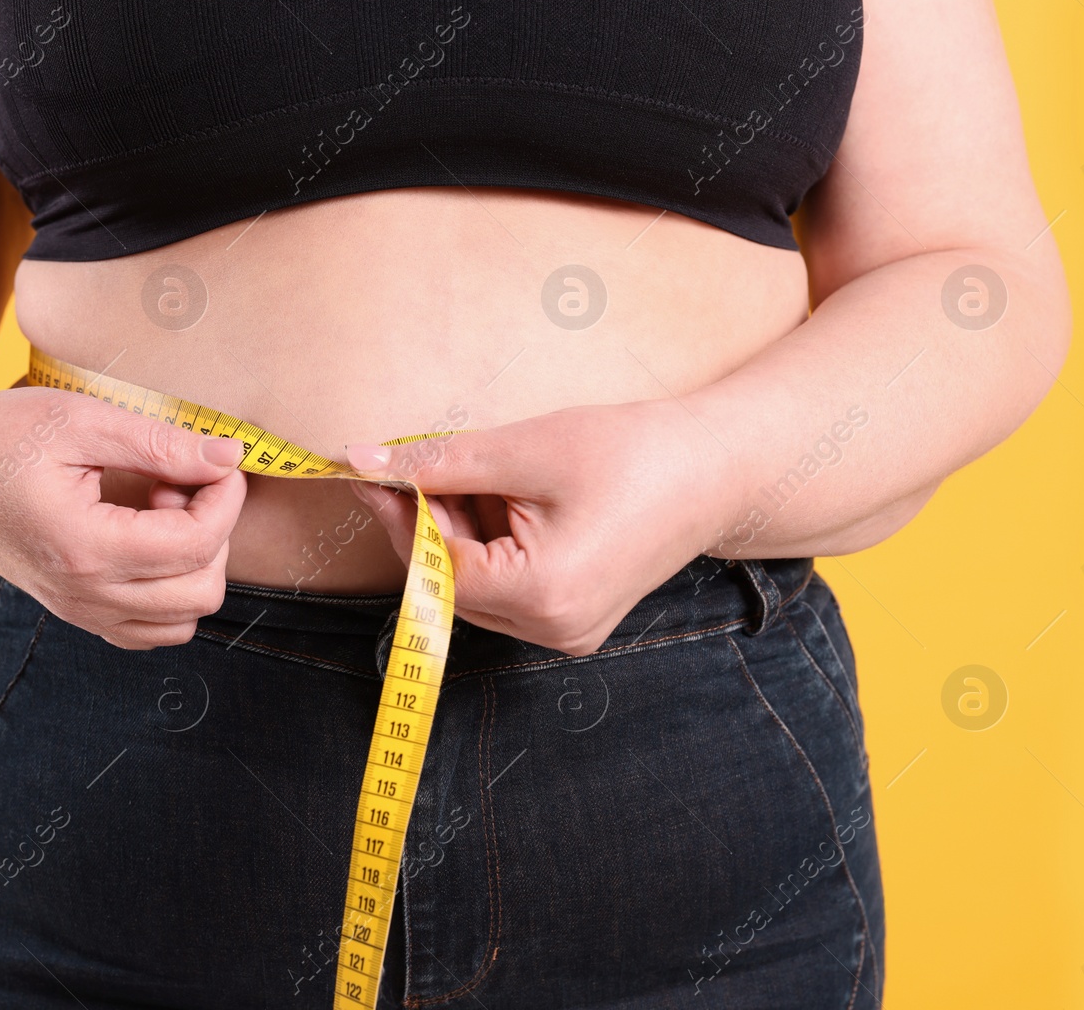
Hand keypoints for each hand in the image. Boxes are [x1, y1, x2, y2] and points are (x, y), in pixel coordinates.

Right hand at [0, 386, 247, 648]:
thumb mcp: (78, 420)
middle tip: (175, 481)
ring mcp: (79, 611)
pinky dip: (170, 588)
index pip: (197, 544)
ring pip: (183, 619)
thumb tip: (231, 457)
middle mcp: (84, 595)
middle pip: (202, 590)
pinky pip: (152, 628)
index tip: (214, 459)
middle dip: (213, 530)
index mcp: (84, 548)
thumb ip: (160, 443)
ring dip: (193, 563)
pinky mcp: (77, 612)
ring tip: (158, 510)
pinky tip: (145, 536)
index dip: (225, 498)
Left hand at [345, 401, 743, 655]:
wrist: (718, 468)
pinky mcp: (576, 621)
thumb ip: (439, 462)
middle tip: (419, 462)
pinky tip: (508, 499)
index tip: (376, 470)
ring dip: (460, 532)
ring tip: (484, 475)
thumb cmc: (633, 452)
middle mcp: (552, 631)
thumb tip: (364, 462)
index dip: (402, 515)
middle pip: (452, 583)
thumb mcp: (525, 450)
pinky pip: (509, 589)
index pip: (437, 567)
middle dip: (430, 522)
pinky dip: (493, 545)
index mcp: (542, 596)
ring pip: (477, 587)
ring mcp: (567, 634)